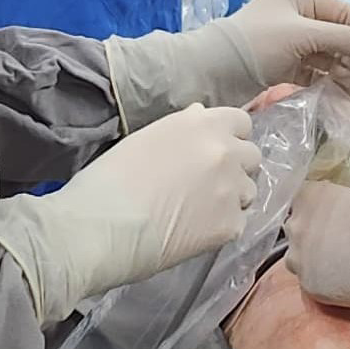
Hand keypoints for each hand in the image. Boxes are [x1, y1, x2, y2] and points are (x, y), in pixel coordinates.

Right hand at [0, 104, 258, 324]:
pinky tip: (194, 233)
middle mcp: (225, 152)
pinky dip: (221, 228)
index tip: (214, 151)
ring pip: (249, 192)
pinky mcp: (230, 226)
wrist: (98, 228)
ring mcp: (231, 190)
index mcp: (202, 124)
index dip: (230, 137)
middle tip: (208, 184)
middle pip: (252, 157)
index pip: (241, 122)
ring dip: (231, 198)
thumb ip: (182, 128)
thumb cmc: (108, 180)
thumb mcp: (144, 139)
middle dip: (235, 168)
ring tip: (199, 211)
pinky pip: (239, 223)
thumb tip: (201, 115)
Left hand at [223, 0, 349, 101]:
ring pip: (331, 56)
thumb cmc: (257, 43)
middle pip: (340, 36)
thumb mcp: (303, 35)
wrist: (213, 72)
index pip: (344, 13)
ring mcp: (292, 43)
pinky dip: (335, 80)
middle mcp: (298, 18)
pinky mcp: (286, 66)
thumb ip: (343, 39)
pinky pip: (319, 71)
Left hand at [285, 181, 349, 309]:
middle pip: (296, 225)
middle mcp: (298, 225)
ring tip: (339, 260)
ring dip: (312, 256)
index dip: (318, 203)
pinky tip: (342, 277)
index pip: (303, 195)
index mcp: (312, 195)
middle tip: (337, 236)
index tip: (331, 211)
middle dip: (312, 230)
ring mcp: (299, 257)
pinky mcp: (308, 284)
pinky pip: (308, 279)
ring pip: (296, 256)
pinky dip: (321, 278)